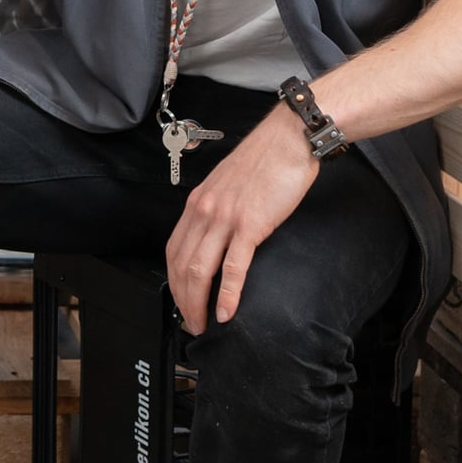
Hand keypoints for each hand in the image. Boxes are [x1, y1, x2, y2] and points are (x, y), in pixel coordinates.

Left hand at [166, 113, 321, 335]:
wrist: (288, 139)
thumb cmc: (265, 160)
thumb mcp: (228, 184)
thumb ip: (218, 208)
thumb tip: (218, 235)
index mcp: (198, 202)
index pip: (173, 250)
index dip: (173, 282)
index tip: (180, 301)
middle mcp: (205, 211)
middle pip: (181, 266)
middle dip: (182, 300)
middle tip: (190, 323)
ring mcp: (226, 218)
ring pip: (200, 270)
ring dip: (197, 303)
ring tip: (203, 324)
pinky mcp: (250, 225)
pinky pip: (233, 266)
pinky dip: (227, 294)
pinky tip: (226, 311)